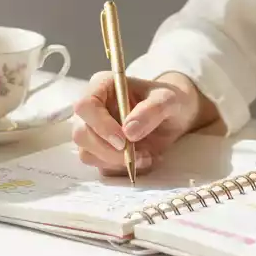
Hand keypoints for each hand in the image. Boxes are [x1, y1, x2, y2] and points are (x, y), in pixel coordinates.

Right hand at [72, 70, 215, 175]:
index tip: (123, 140)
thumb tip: (129, 131)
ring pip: (88, 154)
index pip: (85, 106)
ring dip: (117, 162)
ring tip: (147, 156)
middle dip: (108, 151)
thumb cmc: (168, 100)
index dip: (100, 125)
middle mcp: (92, 108)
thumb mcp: (169, 100)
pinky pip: (101, 167)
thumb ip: (152, 110)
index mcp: (103, 86)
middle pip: (81, 134)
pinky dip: (122, 169)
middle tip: (139, 155)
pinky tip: (144, 160)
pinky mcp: (100, 151)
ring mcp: (93, 131)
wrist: (174, 116)